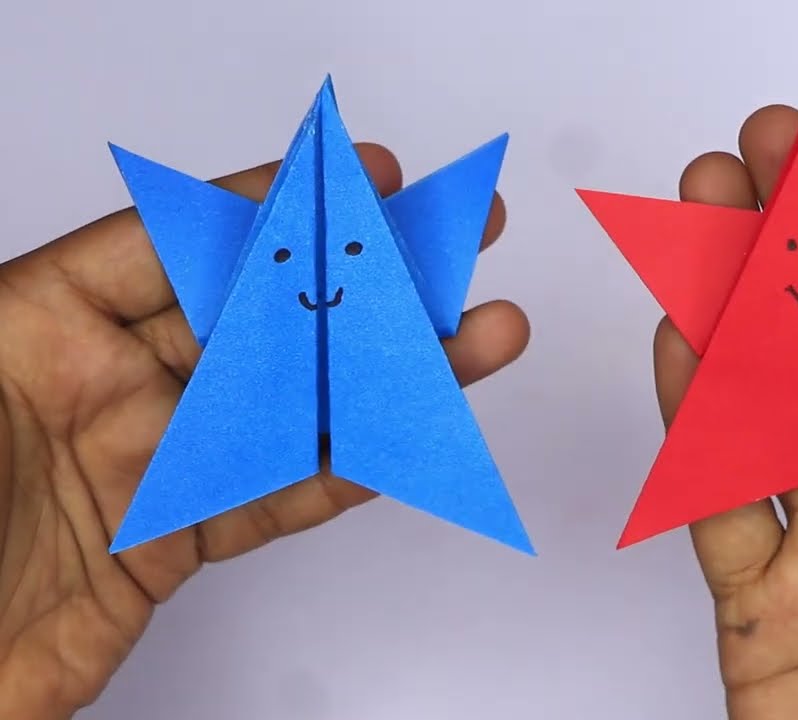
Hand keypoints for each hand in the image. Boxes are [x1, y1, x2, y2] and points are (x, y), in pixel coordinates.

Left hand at [0, 144, 528, 717]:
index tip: (356, 176)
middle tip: (445, 241)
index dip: (278, 205)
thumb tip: (182, 243)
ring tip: (475, 336)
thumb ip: (82, 316)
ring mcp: (141, 464)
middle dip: (363, 277)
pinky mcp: (165, 544)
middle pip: (259, 318)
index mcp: (35, 324)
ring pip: (291, 407)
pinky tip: (411, 428)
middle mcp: (98, 386)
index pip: (179, 243)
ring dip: (388, 374)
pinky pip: (277, 495)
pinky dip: (352, 463)